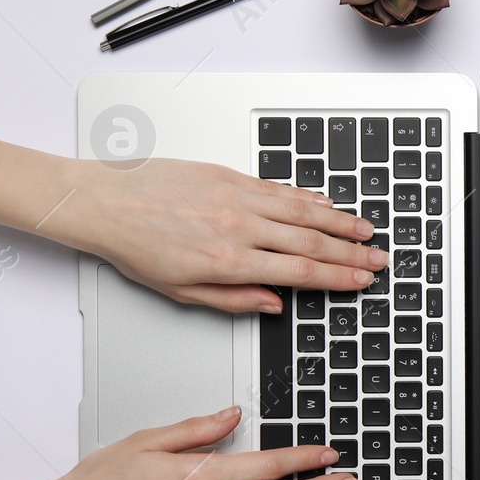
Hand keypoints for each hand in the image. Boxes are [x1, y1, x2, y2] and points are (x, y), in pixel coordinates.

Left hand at [54, 157, 387, 312]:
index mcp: (228, 262)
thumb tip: (272, 304)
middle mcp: (238, 227)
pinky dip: (307, 196)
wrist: (101, 202)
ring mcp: (236, 198)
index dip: (337, 278)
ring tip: (365, 231)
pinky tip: (326, 203)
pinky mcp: (228, 176)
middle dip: (351, 253)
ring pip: (303, 212)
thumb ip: (232, 300)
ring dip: (340, 223)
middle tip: (378, 259)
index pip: (299, 272)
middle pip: (311, 242)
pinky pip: (278, 188)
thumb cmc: (133, 247)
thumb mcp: (180, 291)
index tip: (361, 280)